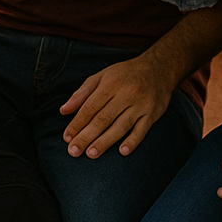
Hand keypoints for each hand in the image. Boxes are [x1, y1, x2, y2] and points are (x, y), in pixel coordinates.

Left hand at [59, 53, 173, 157]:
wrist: (158, 68)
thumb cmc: (125, 74)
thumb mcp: (101, 76)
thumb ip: (82, 93)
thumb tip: (63, 111)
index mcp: (110, 84)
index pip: (90, 107)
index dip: (77, 123)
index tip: (66, 137)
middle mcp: (125, 94)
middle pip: (103, 118)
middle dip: (87, 136)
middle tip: (73, 151)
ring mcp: (140, 105)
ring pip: (120, 126)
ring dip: (105, 141)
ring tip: (91, 154)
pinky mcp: (152, 113)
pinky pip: (142, 130)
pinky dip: (132, 141)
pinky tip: (122, 152)